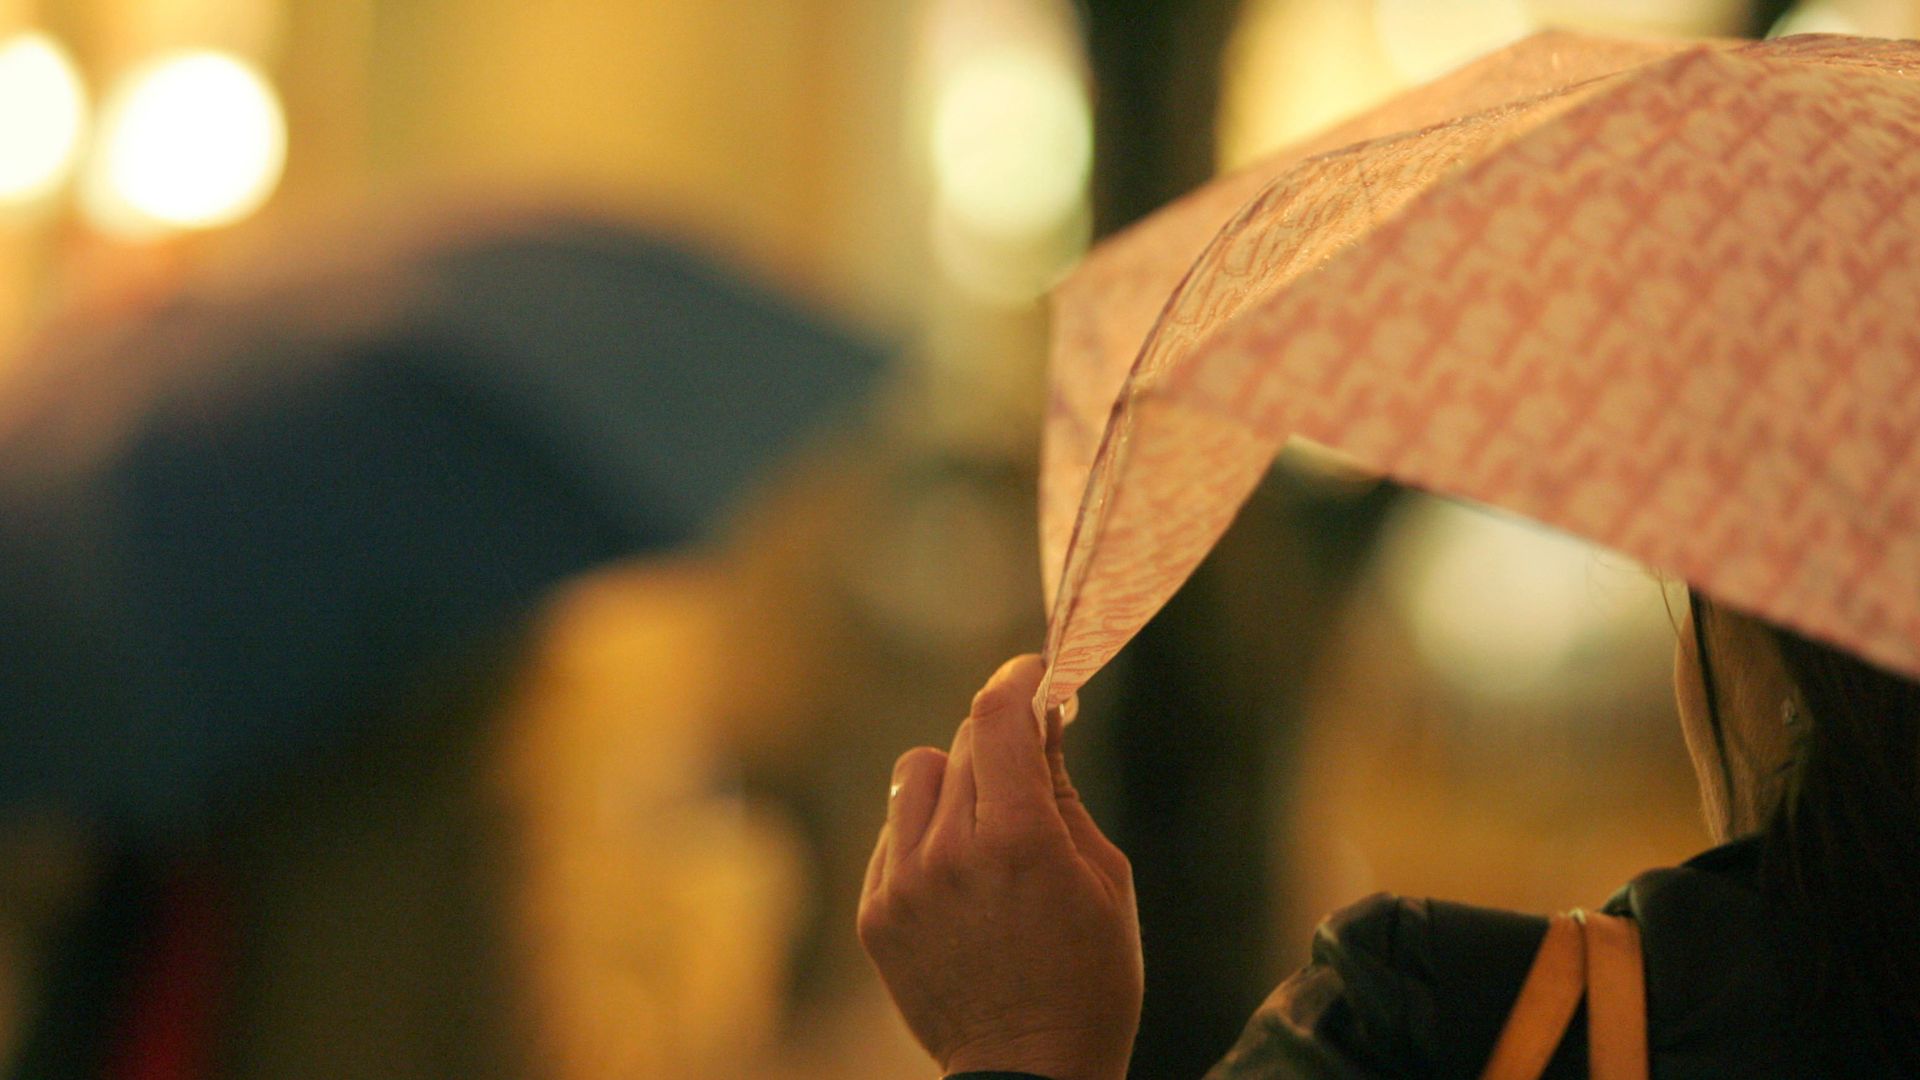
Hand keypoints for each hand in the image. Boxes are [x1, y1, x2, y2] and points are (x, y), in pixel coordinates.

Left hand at [858, 655, 1140, 1079]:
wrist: (1030, 1074)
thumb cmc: (1089, 979)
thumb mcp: (1105, 877)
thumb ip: (1063, 789)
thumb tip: (1044, 717)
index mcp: (1018, 838)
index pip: (997, 715)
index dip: (1018, 678)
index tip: (1035, 670)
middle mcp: (948, 853)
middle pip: (963, 741)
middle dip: (1001, 742)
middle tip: (1030, 766)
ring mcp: (901, 884)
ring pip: (916, 774)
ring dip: (954, 782)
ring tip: (986, 830)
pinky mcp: (874, 913)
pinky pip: (893, 832)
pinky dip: (925, 835)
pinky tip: (960, 879)